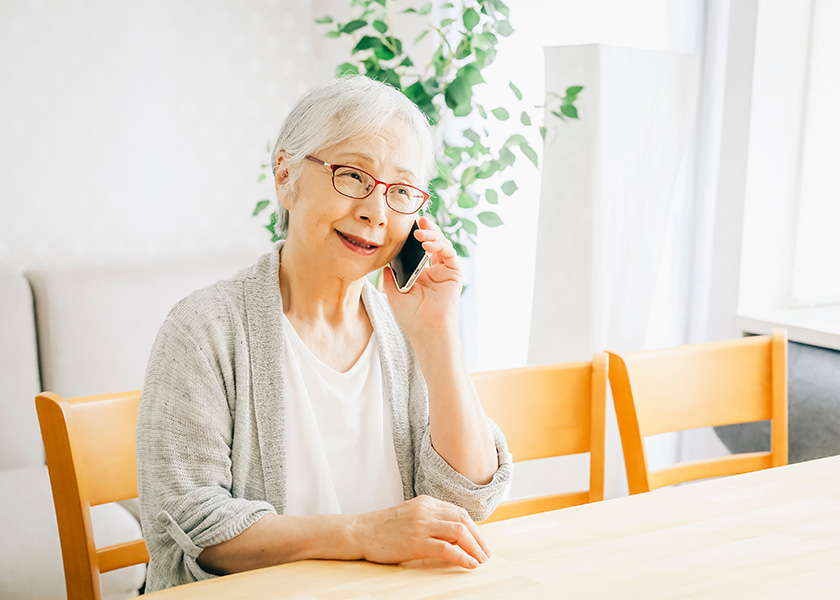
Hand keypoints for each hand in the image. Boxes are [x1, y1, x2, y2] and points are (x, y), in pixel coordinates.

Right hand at [355, 496, 490, 568]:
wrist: (360, 532)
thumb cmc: (383, 527)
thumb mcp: (410, 516)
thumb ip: (431, 520)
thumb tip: (454, 535)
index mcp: (426, 502)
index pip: (458, 511)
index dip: (474, 527)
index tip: (480, 541)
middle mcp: (426, 510)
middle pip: (463, 519)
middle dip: (479, 537)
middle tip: (486, 552)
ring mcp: (421, 525)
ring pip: (459, 531)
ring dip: (475, 546)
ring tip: (481, 559)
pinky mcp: (416, 542)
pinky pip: (447, 548)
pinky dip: (462, 557)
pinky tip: (470, 564)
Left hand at [383, 217, 462, 338]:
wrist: (425, 329)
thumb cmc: (410, 316)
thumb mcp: (393, 293)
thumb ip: (390, 276)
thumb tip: (384, 262)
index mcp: (421, 274)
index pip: (420, 249)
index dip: (416, 235)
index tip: (407, 224)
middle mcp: (434, 270)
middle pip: (433, 242)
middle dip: (427, 228)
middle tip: (418, 218)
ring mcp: (445, 271)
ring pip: (442, 244)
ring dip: (432, 235)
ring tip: (420, 232)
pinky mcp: (454, 274)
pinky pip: (449, 254)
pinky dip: (440, 245)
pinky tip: (427, 244)